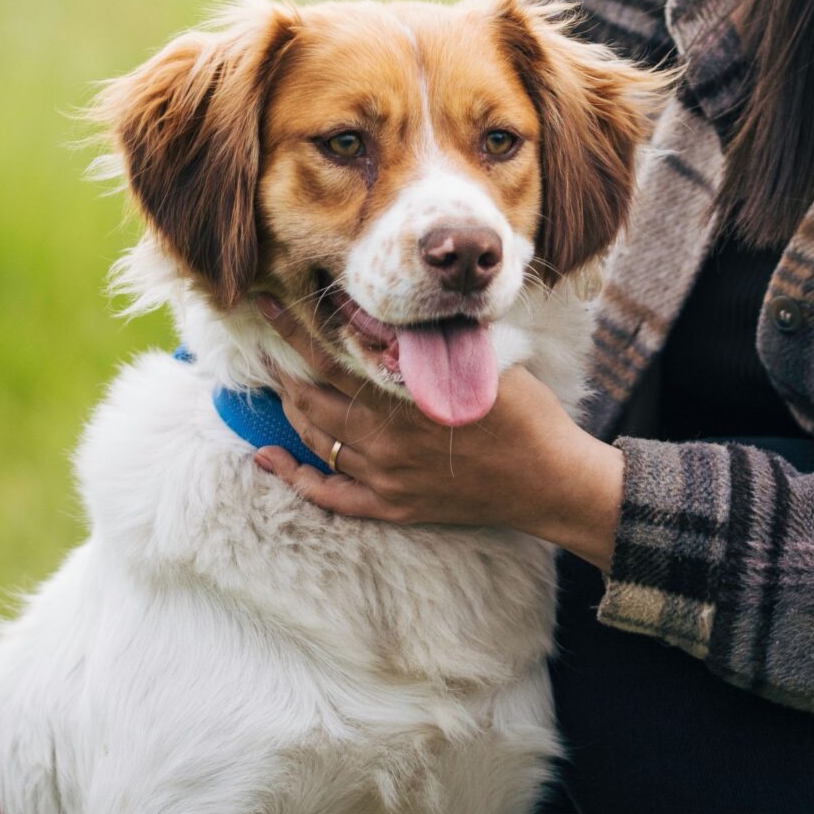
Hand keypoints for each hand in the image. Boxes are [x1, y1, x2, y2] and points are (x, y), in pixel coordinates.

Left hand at [253, 299, 622, 568]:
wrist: (551, 482)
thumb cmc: (527, 415)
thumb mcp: (485, 362)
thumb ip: (436, 340)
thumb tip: (396, 310)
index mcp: (408, 399)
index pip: (332, 358)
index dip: (295, 331)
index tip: (269, 306)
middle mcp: (388, 440)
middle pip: (313, 400)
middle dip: (282, 368)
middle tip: (263, 343)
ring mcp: (388, 478)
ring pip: (318, 440)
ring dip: (290, 409)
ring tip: (276, 382)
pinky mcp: (393, 506)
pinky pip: (331, 495)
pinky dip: (296, 476)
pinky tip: (267, 456)